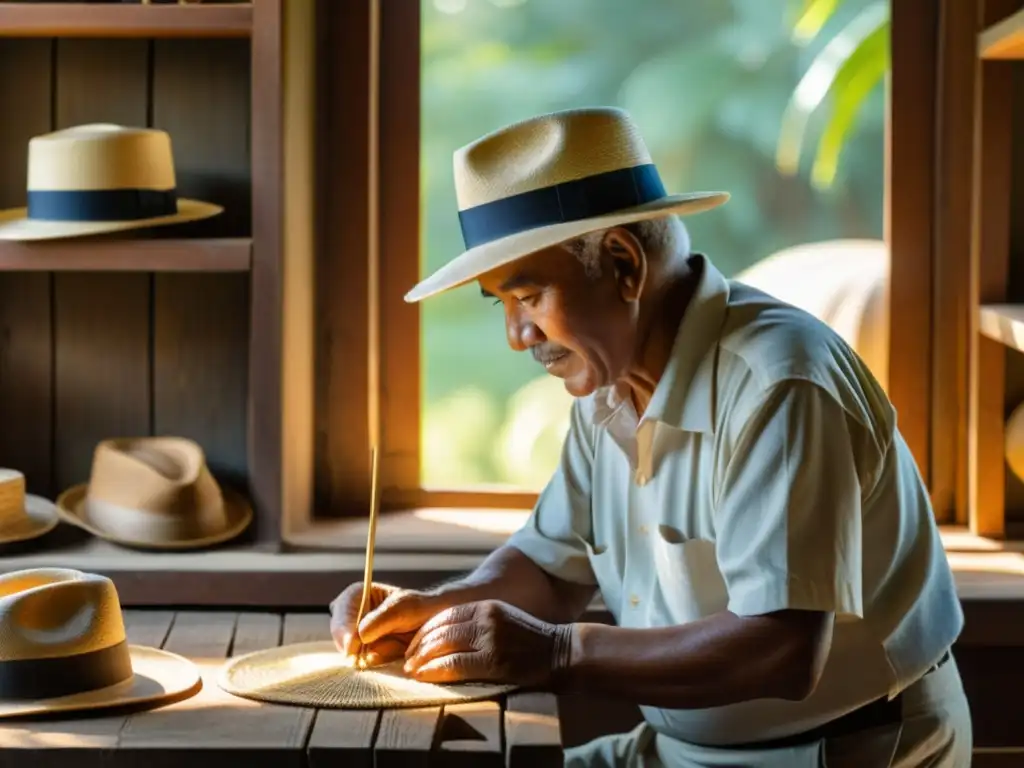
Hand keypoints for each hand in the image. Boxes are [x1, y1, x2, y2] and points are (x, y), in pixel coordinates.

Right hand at [329, 582, 443, 665]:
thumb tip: (360, 635)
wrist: (430, 625)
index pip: (341, 611)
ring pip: (349, 651)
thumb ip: (380, 619)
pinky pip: (360, 663)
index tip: (352, 644)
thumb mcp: (402, 608)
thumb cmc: (417, 609)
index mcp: (356, 596)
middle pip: (340, 634)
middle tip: (364, 656)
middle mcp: (352, 616)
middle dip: (351, 646)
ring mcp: (356, 637)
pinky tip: (383, 659)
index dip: (343, 628)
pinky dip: (371, 664)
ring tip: (383, 653)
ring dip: (363, 657)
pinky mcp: (364, 654)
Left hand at [402, 600, 574, 686]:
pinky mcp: (494, 659)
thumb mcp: (505, 621)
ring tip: (411, 669)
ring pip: (443, 645)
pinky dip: (436, 670)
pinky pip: (455, 664)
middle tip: (407, 659)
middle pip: (440, 629)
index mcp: (487, 606)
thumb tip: (451, 638)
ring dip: (422, 658)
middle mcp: (486, 617)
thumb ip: (481, 625)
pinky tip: (424, 676)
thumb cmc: (535, 643)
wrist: (563, 651)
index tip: (414, 644)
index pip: (445, 616)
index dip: (425, 630)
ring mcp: (490, 637)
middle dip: (419, 645)